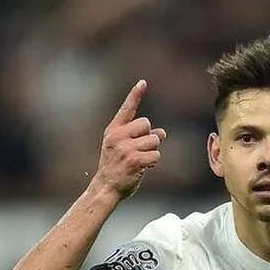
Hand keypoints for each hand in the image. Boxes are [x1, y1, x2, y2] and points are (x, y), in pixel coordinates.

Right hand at [93, 80, 165, 200]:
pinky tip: (143, 168)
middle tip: (138, 150)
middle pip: (147, 124)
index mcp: (113, 130)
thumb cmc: (117, 167)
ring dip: (152, 151)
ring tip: (140, 160)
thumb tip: (162, 133)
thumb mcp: (123, 148)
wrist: (106, 187)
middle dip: (149, 137)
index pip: (127, 109)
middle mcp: (117, 136)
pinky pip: (156, 155)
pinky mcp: (134, 160)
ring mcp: (125, 148)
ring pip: (154, 140)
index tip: (143, 82)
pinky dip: (153, 162)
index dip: (135, 95)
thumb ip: (141, 138)